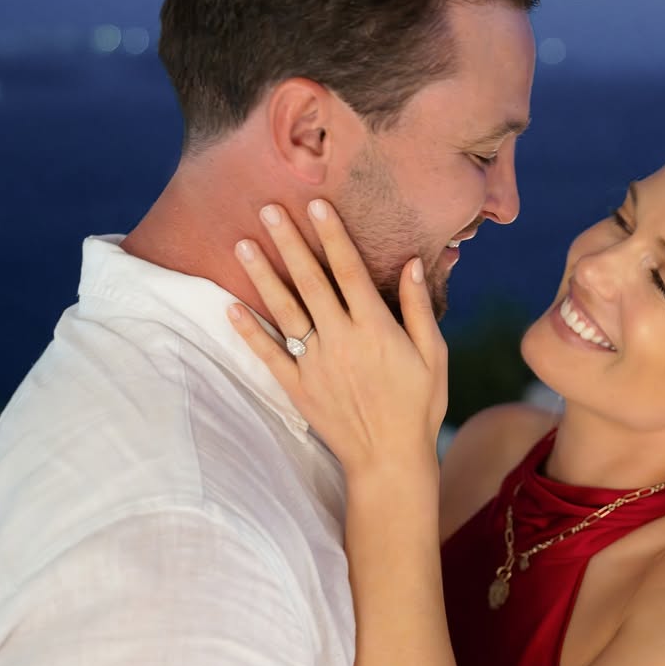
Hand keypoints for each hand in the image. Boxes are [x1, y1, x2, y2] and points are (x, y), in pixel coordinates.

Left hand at [226, 200, 447, 479]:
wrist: (390, 461)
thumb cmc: (419, 405)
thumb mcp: (433, 354)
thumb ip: (419, 307)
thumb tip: (412, 261)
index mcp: (375, 328)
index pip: (349, 270)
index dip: (333, 235)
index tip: (318, 204)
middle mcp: (341, 340)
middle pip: (310, 281)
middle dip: (289, 242)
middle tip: (268, 209)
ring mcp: (315, 364)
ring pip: (284, 311)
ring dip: (262, 275)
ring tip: (242, 243)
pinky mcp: (298, 388)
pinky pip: (269, 355)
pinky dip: (249, 331)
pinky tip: (230, 307)